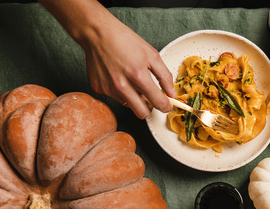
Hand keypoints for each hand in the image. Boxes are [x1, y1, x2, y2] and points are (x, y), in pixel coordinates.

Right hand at [40, 0, 174, 118]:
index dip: (166, 106)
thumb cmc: (125, 41)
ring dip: (135, 98)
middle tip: (151, 97)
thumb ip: (164, 76)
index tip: (167, 105)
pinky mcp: (99, 89)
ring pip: (129, 105)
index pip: (157, 103)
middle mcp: (122, 86)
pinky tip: (119, 76)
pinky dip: (121, 92)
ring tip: (132, 80)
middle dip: (150, 108)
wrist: (98, 33)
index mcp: (138, 76)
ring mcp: (109, 89)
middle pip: (142, 113)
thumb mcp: (152, 55)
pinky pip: (115, 98)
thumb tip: (172, 94)